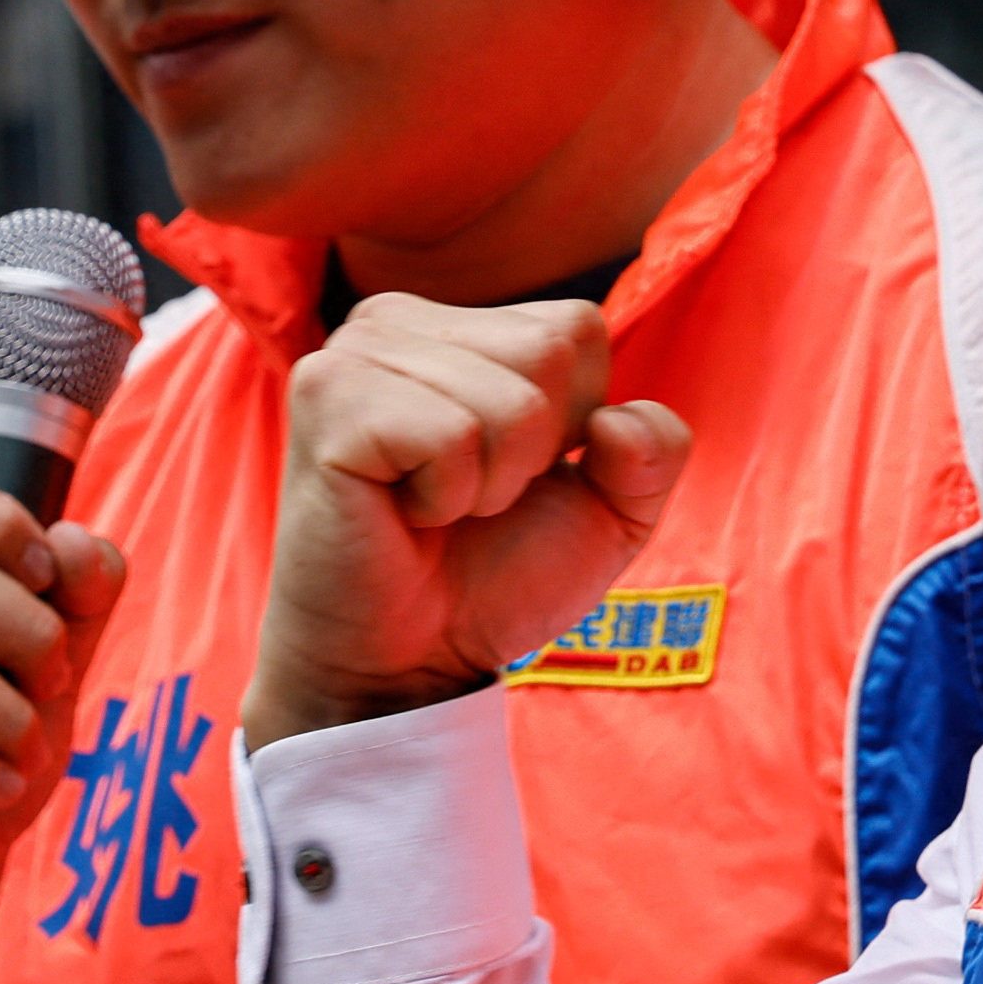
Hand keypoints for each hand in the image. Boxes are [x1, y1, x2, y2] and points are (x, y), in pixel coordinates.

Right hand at [245, 296, 687, 748]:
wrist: (407, 664)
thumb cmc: (495, 578)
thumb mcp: (610, 513)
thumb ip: (654, 453)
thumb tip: (618, 422)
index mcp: (456, 326)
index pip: (577, 328)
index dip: (575, 422)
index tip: (512, 475)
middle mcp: (396, 319)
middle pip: (550, 352)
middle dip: (535, 453)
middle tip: (469, 499)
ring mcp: (352, 351)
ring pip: (508, 401)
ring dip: (490, 484)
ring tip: (434, 509)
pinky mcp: (327, 398)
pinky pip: (450, 436)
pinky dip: (446, 496)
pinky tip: (402, 512)